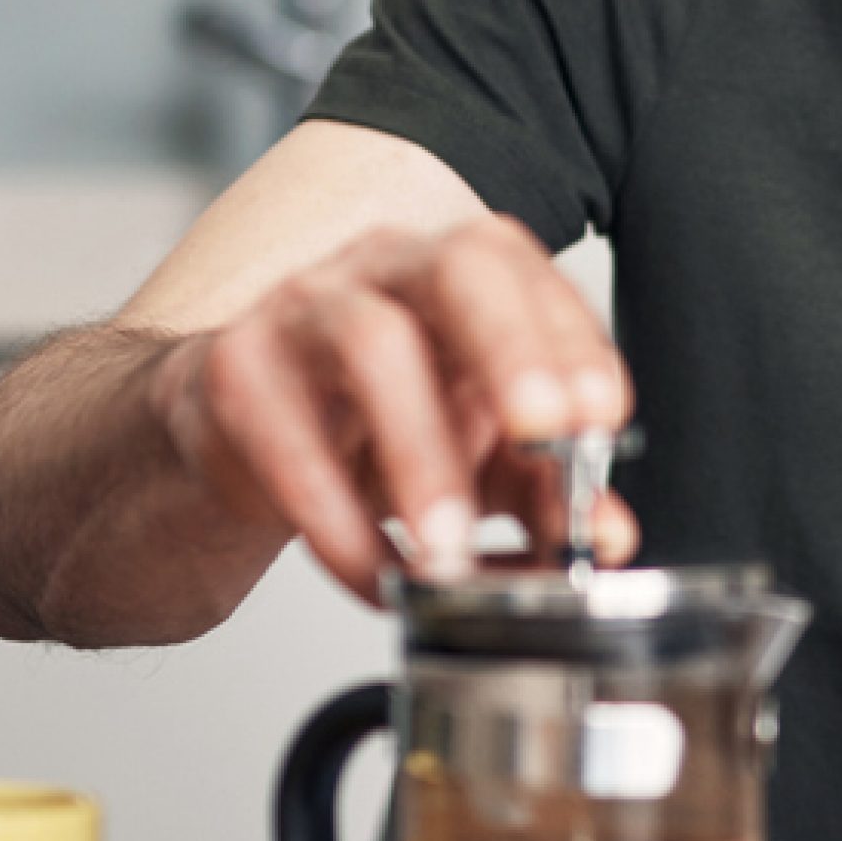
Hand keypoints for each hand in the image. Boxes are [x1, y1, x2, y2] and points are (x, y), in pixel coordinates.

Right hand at [143, 217, 635, 603]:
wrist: (238, 439)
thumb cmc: (377, 427)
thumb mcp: (480, 457)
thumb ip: (546, 489)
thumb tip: (605, 534)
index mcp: (463, 271)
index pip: (529, 272)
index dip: (571, 338)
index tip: (601, 416)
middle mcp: (388, 268)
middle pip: (459, 268)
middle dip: (514, 348)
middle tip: (547, 432)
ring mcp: (304, 309)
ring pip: (372, 345)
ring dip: (422, 453)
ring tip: (451, 549)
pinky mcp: (235, 371)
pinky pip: (286, 433)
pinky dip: (338, 518)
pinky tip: (376, 572)